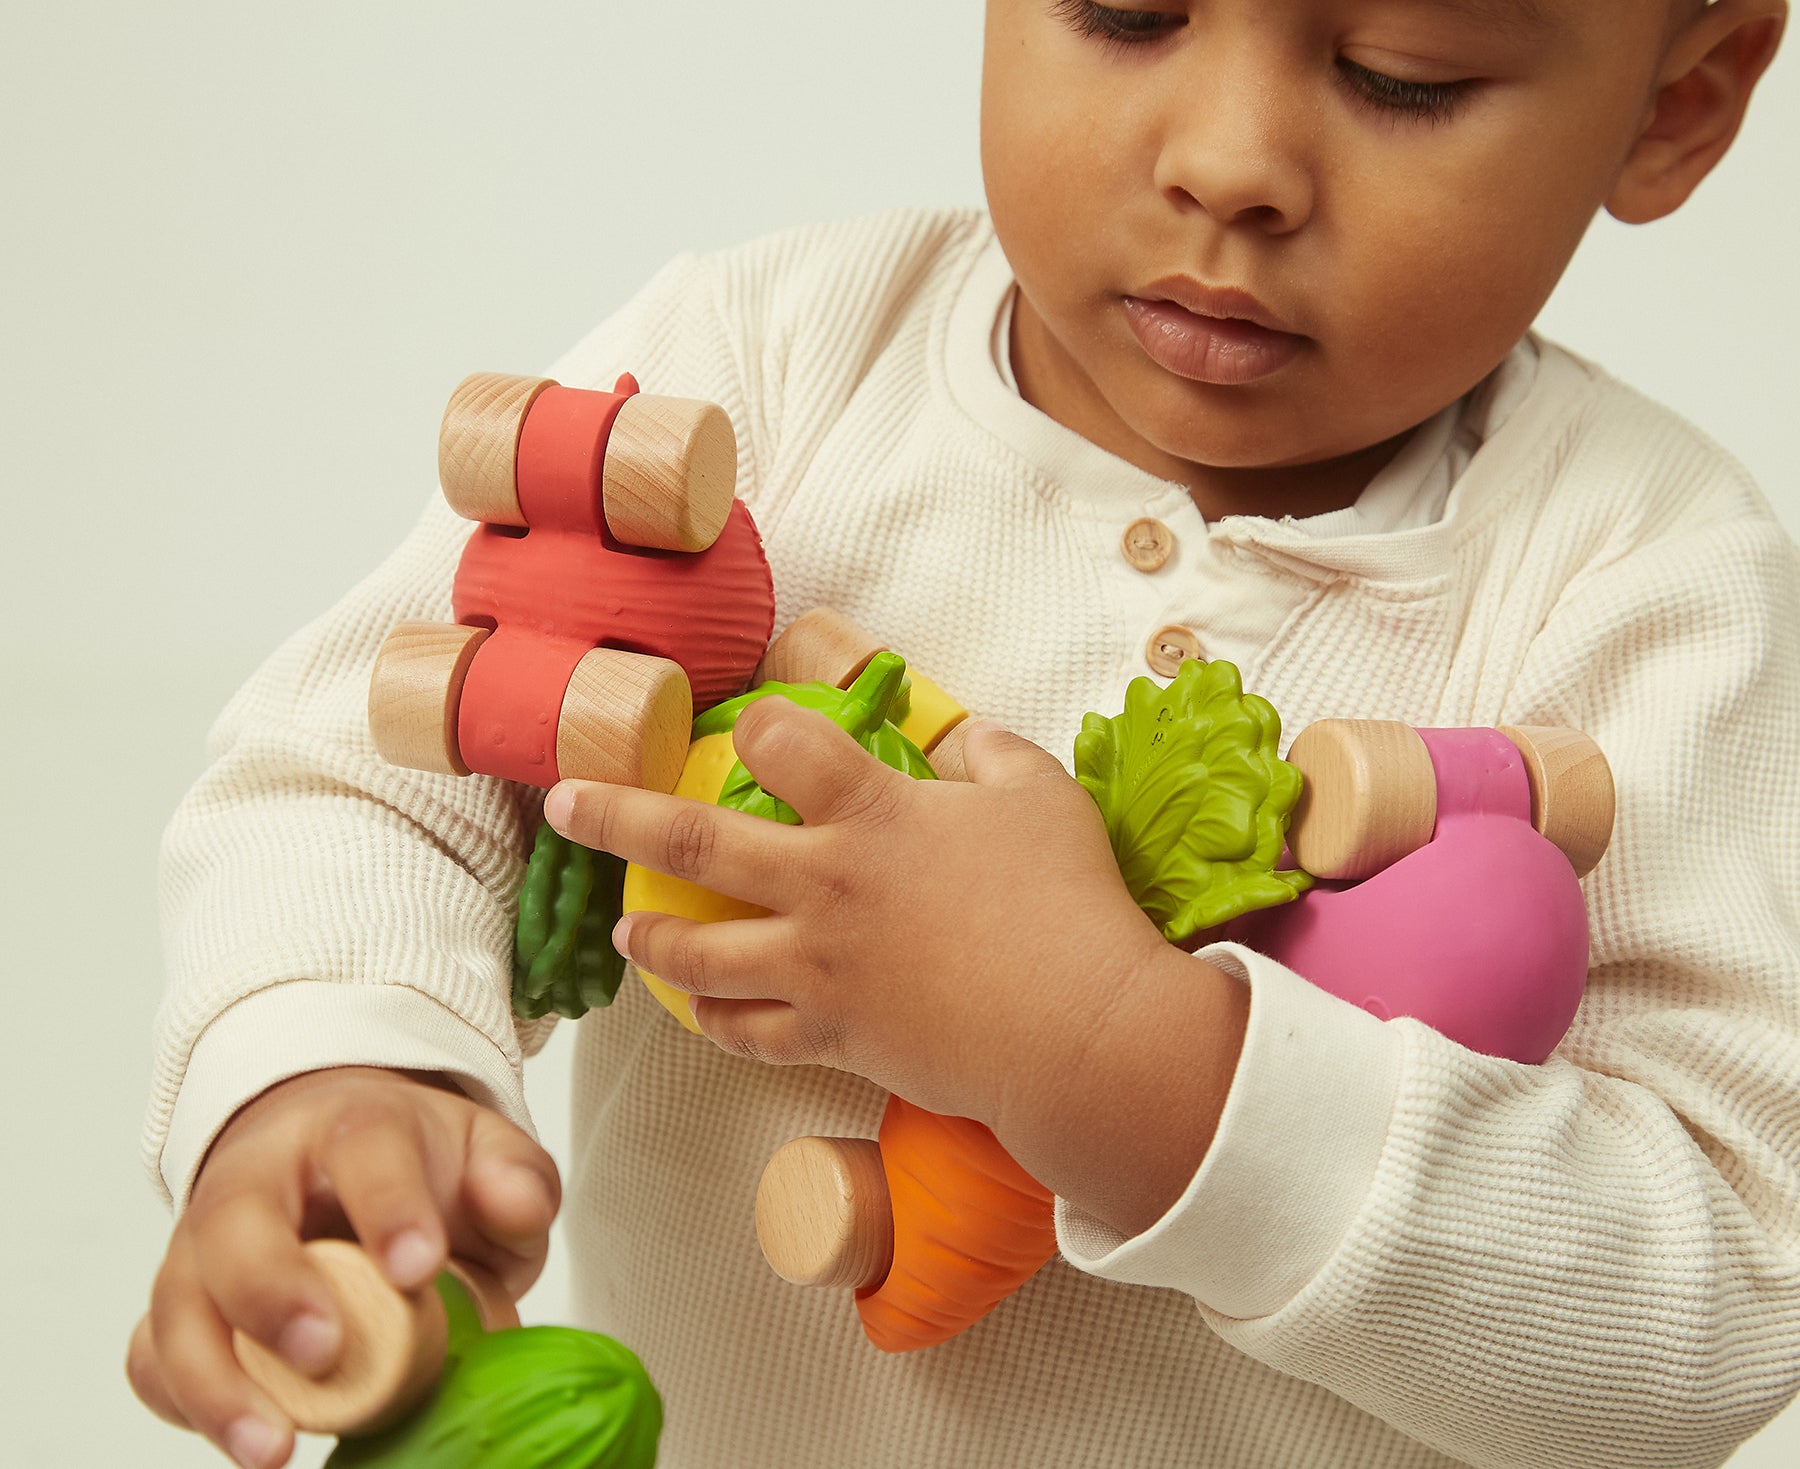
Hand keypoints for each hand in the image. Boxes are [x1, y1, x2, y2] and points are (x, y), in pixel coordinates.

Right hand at [127, 1067, 559, 1468]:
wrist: (337, 1156)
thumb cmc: (417, 1166)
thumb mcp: (484, 1154)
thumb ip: (514, 1178)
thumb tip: (515, 1203)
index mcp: (349, 1124)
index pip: (364, 1145)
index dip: (389, 1206)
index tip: (420, 1268)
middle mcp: (260, 1175)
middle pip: (236, 1218)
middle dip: (270, 1290)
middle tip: (323, 1351)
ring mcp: (207, 1240)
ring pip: (178, 1300)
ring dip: (216, 1379)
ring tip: (275, 1445)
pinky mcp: (182, 1303)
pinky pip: (152, 1352)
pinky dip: (182, 1399)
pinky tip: (244, 1436)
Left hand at [542, 696, 1172, 1130]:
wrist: (1077, 1032)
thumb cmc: (1067, 904)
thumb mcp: (1040, 795)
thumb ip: (988, 753)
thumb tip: (960, 732)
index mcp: (871, 812)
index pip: (780, 742)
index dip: (760, 723)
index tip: (751, 726)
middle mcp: (824, 885)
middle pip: (691, 845)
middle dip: (615, 818)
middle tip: (565, 804)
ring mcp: (818, 967)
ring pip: (698, 955)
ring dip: (649, 940)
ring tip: (624, 932)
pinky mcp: (831, 1034)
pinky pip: (749, 1031)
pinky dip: (718, 1020)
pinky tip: (703, 1011)